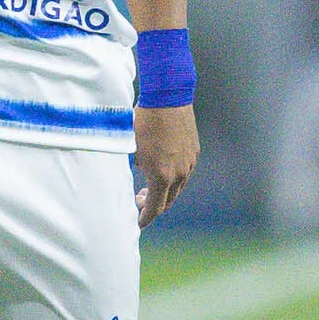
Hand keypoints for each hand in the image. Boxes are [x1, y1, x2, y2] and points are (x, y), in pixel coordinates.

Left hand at [133, 104, 198, 225]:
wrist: (168, 96)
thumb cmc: (144, 121)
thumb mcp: (129, 148)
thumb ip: (128, 169)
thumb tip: (124, 181)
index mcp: (162, 176)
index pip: (155, 208)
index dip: (144, 218)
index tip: (137, 223)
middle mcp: (180, 173)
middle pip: (168, 201)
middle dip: (153, 206)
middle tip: (138, 201)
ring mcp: (190, 162)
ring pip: (178, 187)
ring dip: (164, 191)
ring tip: (150, 185)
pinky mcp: (194, 151)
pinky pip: (184, 171)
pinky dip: (173, 177)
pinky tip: (162, 167)